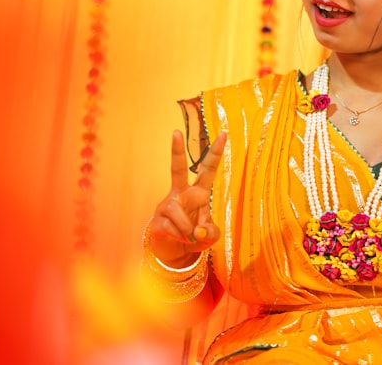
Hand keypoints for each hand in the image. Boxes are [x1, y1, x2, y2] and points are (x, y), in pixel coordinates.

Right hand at [148, 130, 225, 266]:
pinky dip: (180, 239)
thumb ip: (211, 232)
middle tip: (176, 131)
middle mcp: (182, 193)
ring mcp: (167, 204)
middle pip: (177, 169)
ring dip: (188, 232)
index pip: (208, 169)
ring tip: (188, 236)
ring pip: (180, 216)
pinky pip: (174, 230)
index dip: (216, 153)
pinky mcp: (157, 218)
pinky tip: (177, 238)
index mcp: (199, 192)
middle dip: (176, 151)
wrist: (174, 250)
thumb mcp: (211, 235)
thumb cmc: (195, 236)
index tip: (224, 134)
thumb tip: (198, 232)